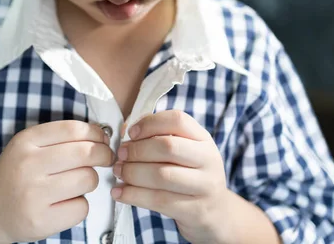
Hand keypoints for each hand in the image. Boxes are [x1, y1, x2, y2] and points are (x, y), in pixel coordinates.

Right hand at [0, 120, 114, 242]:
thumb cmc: (16, 175)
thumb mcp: (28, 147)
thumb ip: (60, 138)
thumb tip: (102, 136)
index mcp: (26, 141)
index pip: (73, 129)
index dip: (96, 133)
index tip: (102, 139)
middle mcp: (28, 165)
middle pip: (86, 153)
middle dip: (104, 154)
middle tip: (106, 158)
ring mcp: (33, 195)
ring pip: (88, 179)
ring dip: (90, 181)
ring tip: (77, 183)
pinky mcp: (41, 221)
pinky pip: (82, 207)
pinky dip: (80, 205)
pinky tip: (65, 202)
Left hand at [111, 110, 230, 242]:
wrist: (215, 212)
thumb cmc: (190, 175)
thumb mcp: (183, 151)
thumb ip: (157, 137)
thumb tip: (126, 130)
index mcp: (203, 139)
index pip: (177, 120)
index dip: (150, 123)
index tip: (131, 133)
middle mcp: (208, 160)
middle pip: (168, 147)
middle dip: (137, 150)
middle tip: (120, 154)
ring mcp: (204, 186)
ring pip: (161, 175)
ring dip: (132, 173)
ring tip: (118, 172)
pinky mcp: (194, 210)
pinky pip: (158, 200)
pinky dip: (133, 195)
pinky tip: (119, 193)